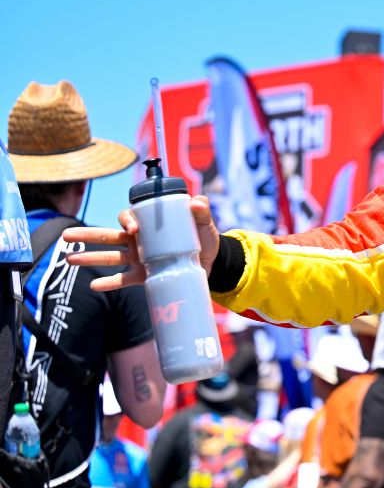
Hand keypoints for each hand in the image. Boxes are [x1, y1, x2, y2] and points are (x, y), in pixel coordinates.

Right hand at [62, 195, 221, 291]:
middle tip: (67, 235)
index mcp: (150, 226)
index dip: (126, 220)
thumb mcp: (204, 225)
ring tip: (68, 259)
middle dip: (87, 235)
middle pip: (108, 235)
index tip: (133, 229)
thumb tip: (198, 201)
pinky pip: (123, 279)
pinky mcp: (144, 276)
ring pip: (109, 257)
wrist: (212, 264)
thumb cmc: (205, 239)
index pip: (129, 217)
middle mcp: (139, 241)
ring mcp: (138, 258)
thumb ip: (202, 212)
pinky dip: (109, 283)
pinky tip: (94, 286)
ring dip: (89, 258)